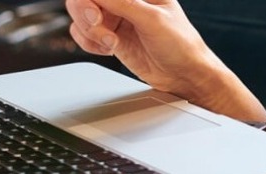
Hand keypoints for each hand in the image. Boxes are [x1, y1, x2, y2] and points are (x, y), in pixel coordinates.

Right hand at [66, 0, 252, 116]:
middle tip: (97, 24)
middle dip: (85, 13)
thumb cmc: (181, 44)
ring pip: (80, 17)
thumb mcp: (152, 20)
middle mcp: (126, 0)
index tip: (94, 12)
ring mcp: (116, 18)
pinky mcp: (110, 35)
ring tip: (111, 43)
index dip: (90, 0)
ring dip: (90, 32)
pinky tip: (108, 49)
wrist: (185, 75)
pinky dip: (89, 43)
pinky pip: (83, 34)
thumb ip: (123, 3)